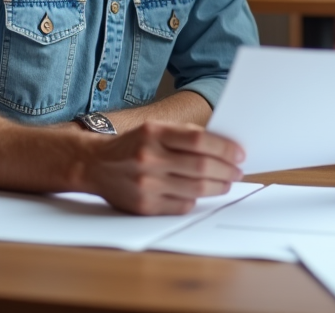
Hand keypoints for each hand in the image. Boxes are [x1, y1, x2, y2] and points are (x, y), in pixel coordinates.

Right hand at [77, 121, 244, 214]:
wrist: (95, 164)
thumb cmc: (132, 145)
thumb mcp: (154, 129)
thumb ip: (184, 135)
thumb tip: (222, 147)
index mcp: (154, 133)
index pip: (200, 140)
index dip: (225, 148)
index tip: (239, 153)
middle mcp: (149, 158)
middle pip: (201, 166)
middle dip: (227, 170)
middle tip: (238, 171)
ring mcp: (146, 184)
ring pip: (196, 189)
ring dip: (218, 187)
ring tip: (226, 183)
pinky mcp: (144, 205)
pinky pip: (182, 205)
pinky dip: (196, 200)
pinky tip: (201, 194)